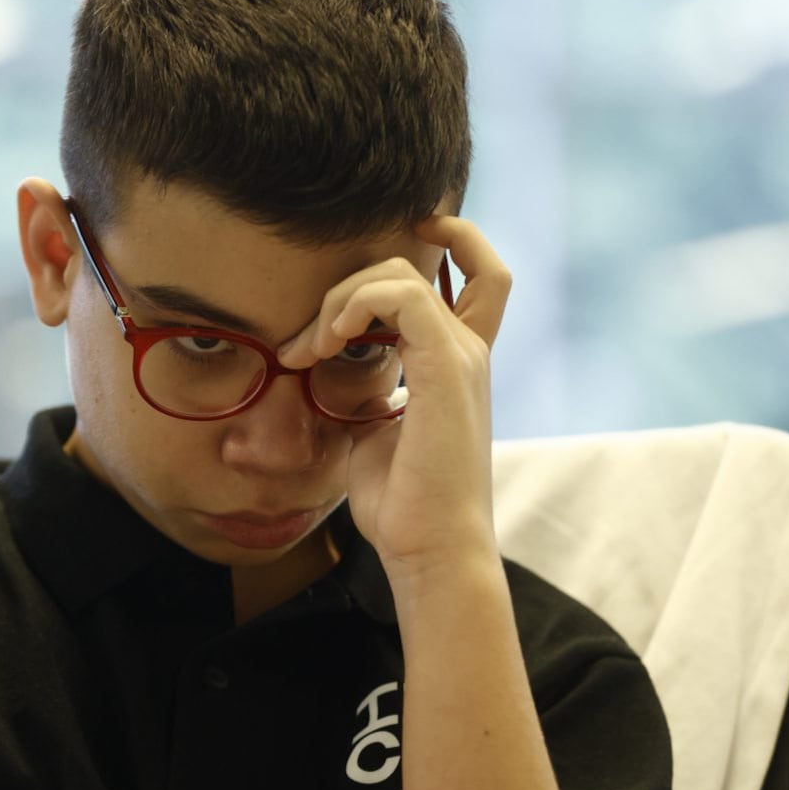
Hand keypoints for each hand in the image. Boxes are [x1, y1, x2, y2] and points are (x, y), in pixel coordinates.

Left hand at [277, 216, 512, 582]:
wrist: (432, 551)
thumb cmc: (404, 507)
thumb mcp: (372, 437)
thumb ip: (361, 396)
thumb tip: (320, 377)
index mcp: (457, 365)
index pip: (480, 276)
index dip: (451, 238)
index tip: (395, 246)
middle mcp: (468, 353)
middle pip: (428, 262)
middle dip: (353, 283)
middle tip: (308, 340)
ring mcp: (462, 357)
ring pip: (401, 274)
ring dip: (341, 299)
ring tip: (309, 349)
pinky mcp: (445, 368)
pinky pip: (400, 296)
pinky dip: (355, 305)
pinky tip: (326, 343)